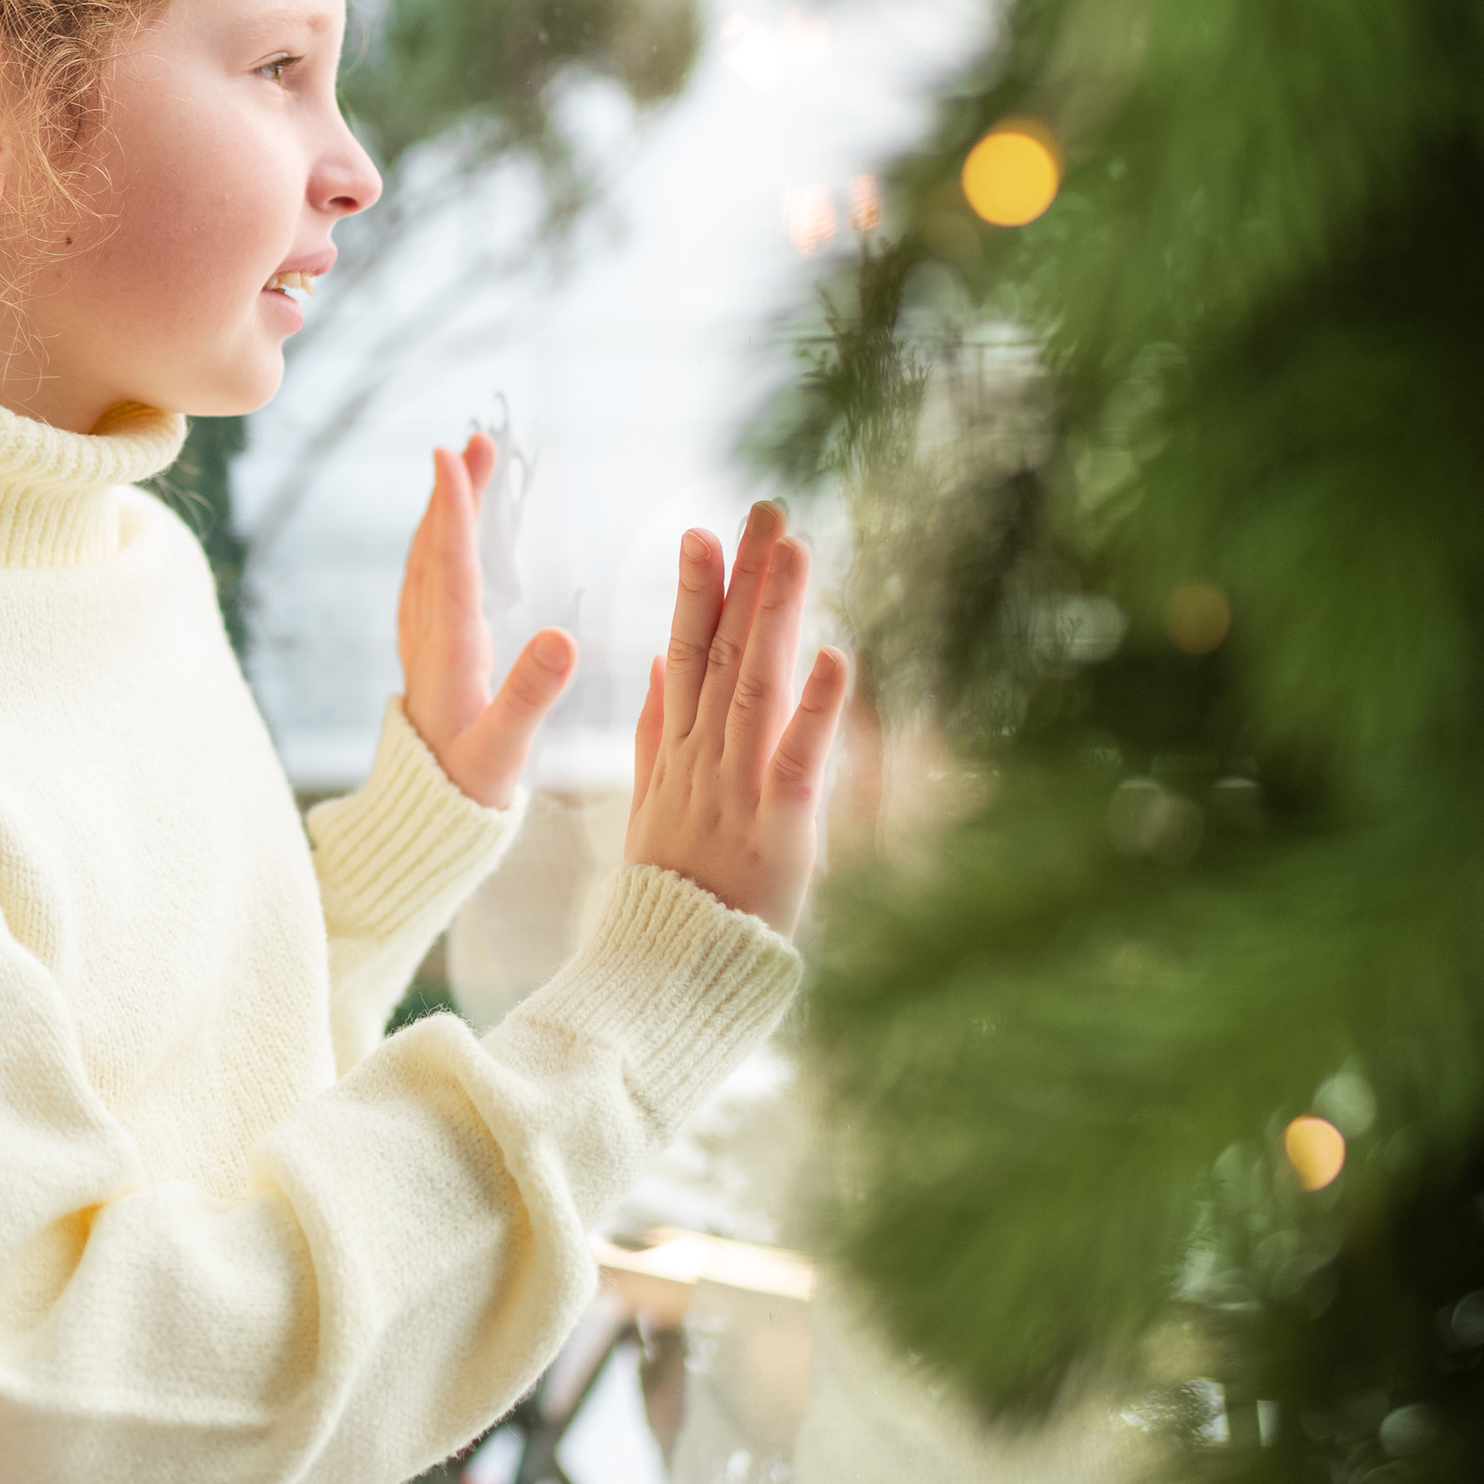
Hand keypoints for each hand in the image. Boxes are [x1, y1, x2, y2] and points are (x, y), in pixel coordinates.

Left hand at [398, 434, 577, 808]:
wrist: (421, 830)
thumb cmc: (467, 796)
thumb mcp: (505, 753)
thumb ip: (531, 696)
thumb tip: (563, 637)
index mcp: (450, 657)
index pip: (451, 568)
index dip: (456, 509)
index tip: (454, 454)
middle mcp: (428, 645)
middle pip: (437, 553)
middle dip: (456, 493)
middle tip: (479, 440)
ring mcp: (422, 652)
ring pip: (427, 566)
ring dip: (445, 515)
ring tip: (469, 469)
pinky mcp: (426, 663)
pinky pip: (427, 587)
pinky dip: (439, 549)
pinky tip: (450, 541)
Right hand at [625, 503, 848, 933]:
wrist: (670, 972)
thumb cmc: (672, 891)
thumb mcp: (648, 803)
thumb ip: (653, 730)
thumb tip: (657, 662)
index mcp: (676, 752)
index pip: (683, 654)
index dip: (693, 591)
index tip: (702, 531)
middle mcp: (704, 758)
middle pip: (720, 652)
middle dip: (742, 579)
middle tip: (764, 511)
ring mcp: (739, 788)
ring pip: (755, 687)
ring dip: (774, 615)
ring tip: (794, 552)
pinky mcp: (781, 827)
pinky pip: (799, 758)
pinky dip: (817, 707)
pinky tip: (835, 655)